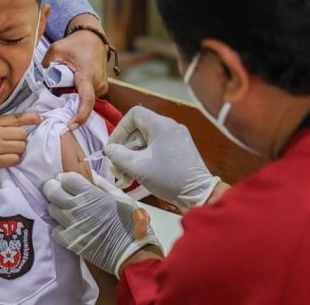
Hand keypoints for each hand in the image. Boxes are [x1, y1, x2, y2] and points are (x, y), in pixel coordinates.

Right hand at [0, 113, 41, 179]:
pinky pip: (15, 159)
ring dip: (18, 151)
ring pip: (21, 147)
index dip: (31, 118)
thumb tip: (20, 123)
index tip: (39, 119)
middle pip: (23, 134)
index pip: (17, 118)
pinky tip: (5, 160)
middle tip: (13, 143)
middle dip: (21, 140)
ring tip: (8, 152)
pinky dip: (13, 160)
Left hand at [43, 14, 107, 129]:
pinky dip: (79, 94)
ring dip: (74, 96)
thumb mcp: (57, 48)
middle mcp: (98, 83)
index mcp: (88, 75)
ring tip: (65, 85)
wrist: (94, 38)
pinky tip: (72, 86)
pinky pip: (88, 96)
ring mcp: (102, 86)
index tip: (71, 126)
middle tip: (56, 96)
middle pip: (82, 102)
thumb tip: (41, 76)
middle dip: (69, 103)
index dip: (80, 116)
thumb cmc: (76, 43)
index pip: (86, 100)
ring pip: (85, 99)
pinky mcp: (102, 87)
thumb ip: (47, 62)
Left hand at [43, 172, 162, 276]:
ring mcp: (71, 226)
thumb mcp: (120, 197)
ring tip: (68, 208)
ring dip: (57, 206)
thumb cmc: (130, 222)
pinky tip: (70, 225)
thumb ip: (101, 184)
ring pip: (51, 209)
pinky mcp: (69, 242)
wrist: (131, 253)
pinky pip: (54, 229)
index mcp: (91, 195)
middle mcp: (77, 208)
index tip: (70, 181)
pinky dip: (59, 226)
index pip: (66, 178)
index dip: (66, 177)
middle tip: (63, 191)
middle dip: (55, 187)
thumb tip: (88, 172)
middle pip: (52, 191)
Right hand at [105, 106, 221, 211]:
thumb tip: (110, 150)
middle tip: (117, 167)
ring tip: (125, 177)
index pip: (134, 115)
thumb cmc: (168, 177)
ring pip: (146, 142)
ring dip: (133, 158)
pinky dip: (145, 160)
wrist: (199, 194)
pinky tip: (137, 176)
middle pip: (139, 130)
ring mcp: (176, 139)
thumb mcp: (138, 167)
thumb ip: (118, 156)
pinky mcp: (180, 151)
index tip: (113, 148)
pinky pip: (156, 149)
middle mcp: (170, 127)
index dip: (120, 130)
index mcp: (162, 125)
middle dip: (125, 149)